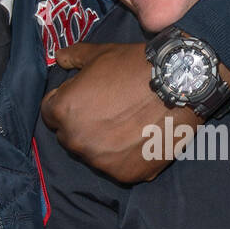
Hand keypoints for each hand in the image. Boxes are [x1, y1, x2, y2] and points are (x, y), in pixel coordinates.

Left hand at [40, 42, 215, 183]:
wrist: (179, 85)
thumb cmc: (135, 66)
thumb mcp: (100, 54)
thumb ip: (73, 57)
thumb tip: (59, 57)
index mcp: (62, 112)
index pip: (50, 113)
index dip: (68, 102)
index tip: (87, 97)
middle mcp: (76, 141)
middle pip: (71, 136)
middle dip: (84, 124)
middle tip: (110, 110)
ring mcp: (100, 161)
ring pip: (94, 154)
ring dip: (104, 143)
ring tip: (128, 124)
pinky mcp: (125, 174)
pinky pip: (119, 167)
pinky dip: (126, 156)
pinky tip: (141, 138)